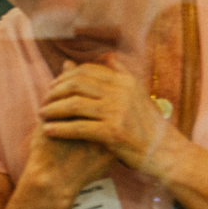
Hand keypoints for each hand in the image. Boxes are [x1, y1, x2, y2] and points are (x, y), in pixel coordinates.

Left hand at [39, 57, 169, 176]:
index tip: (54, 86)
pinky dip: (60, 128)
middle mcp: (121, 93)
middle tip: (44, 100)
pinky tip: (48, 131)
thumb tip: (108, 57)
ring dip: (53, 109)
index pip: (87, 71)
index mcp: (125, 82)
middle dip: (56, 91)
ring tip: (42, 114)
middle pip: (77, 84)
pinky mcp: (112, 132)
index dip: (66, 76)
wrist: (165, 151)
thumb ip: (122, 74)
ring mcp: (117, 112)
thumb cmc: (149, 125)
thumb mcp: (138, 94)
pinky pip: (78, 127)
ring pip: (74, 105)